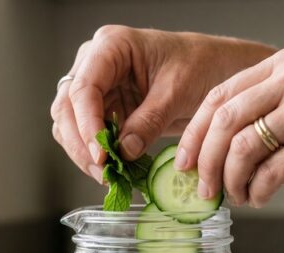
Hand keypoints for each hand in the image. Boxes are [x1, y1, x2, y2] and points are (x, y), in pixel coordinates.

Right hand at [51, 26, 273, 181]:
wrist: (216, 71)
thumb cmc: (201, 65)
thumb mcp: (178, 91)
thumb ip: (149, 120)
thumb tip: (124, 151)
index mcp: (111, 46)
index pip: (83, 88)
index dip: (86, 125)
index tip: (101, 155)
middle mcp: (95, 63)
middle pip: (67, 107)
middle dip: (81, 144)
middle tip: (102, 171)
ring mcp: (96, 86)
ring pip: (69, 124)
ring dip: (83, 153)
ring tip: (109, 176)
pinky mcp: (103, 108)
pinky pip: (86, 135)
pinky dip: (95, 154)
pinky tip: (113, 169)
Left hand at [176, 48, 283, 206]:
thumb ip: (263, 113)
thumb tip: (209, 150)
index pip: (219, 96)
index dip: (194, 134)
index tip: (184, 163)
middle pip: (223, 121)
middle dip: (205, 163)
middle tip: (203, 190)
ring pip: (241, 150)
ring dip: (230, 182)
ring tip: (238, 197)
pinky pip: (268, 174)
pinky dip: (256, 193)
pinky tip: (261, 198)